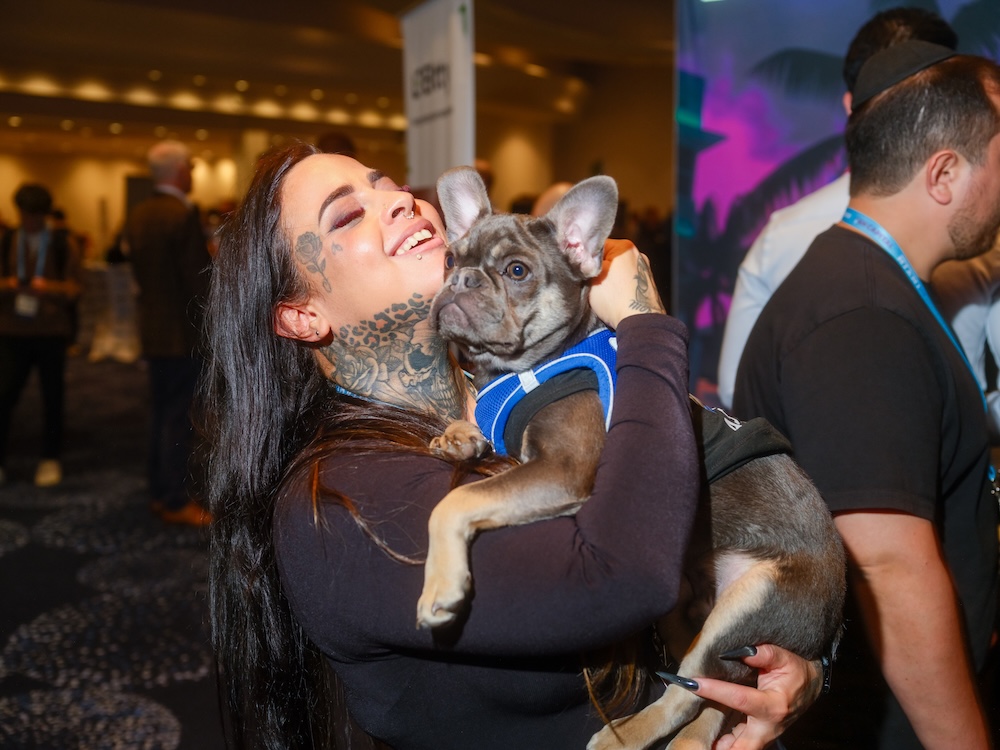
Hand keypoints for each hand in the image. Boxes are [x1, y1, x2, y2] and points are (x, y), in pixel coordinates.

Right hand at [589, 239, 664, 329]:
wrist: (638, 321)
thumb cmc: (614, 298)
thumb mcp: (591, 277)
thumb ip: (586, 264)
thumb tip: (583, 261)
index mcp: (624, 246)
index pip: (598, 246)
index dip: (587, 260)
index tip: (584, 273)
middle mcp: (639, 254)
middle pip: (610, 258)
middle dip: (601, 269)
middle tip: (593, 284)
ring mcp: (646, 270)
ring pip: (620, 271)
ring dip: (611, 279)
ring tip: (605, 294)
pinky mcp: (649, 286)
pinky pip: (629, 282)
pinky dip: (622, 288)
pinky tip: (616, 299)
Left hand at [691, 645, 822, 749]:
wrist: (812, 684)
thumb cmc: (796, 670)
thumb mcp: (784, 657)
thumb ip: (764, 654)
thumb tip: (740, 651)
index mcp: (773, 705)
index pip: (739, 699)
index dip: (714, 690)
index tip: (693, 683)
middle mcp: (768, 726)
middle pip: (742, 747)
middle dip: (721, 746)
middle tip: (696, 737)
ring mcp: (765, 734)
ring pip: (742, 749)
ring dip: (722, 747)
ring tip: (700, 737)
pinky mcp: (760, 736)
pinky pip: (742, 745)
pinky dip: (727, 744)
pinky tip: (712, 736)